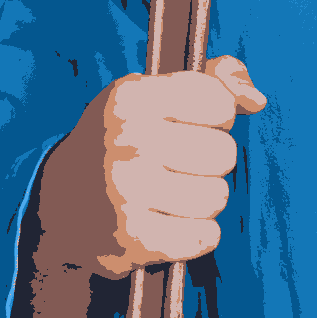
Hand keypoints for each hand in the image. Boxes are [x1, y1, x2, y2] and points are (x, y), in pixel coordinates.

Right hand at [39, 56, 268, 277]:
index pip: (219, 102)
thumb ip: (215, 79)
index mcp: (132, 96)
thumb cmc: (123, 140)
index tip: (189, 124)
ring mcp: (127, 190)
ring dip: (203, 199)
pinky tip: (171, 223)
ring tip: (172, 194)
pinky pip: (206, 237)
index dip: (215, 116)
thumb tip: (256, 100)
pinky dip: (197, 235)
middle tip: (178, 164)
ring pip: (218, 196)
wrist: (60, 202)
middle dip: (211, 161)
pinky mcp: (133, 238)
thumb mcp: (153, 93)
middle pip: (224, 152)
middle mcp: (127, 140)